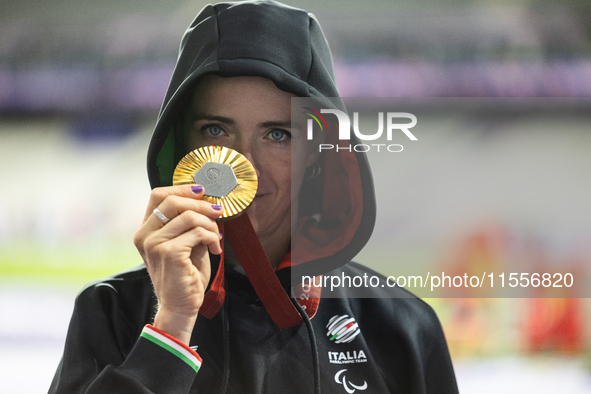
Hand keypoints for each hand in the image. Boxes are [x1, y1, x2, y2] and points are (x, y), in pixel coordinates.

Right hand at [133, 185, 222, 344]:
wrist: (180, 306)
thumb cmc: (185, 275)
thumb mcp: (185, 243)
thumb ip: (189, 223)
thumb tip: (206, 200)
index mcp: (145, 230)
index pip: (158, 195)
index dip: (182, 188)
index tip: (202, 192)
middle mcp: (144, 235)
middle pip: (172, 200)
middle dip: (200, 204)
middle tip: (217, 213)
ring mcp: (154, 244)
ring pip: (189, 216)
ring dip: (210, 224)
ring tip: (216, 238)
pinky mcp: (169, 253)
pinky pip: (197, 232)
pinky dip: (212, 237)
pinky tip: (215, 249)